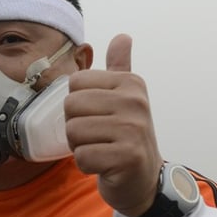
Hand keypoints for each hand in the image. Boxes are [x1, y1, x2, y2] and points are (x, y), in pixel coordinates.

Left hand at [65, 34, 162, 216]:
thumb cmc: (128, 138)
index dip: (78, 106)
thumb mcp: (127, 98)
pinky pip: (83, 157)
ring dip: (81, 148)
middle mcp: (135, 102)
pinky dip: (88, 166)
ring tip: (102, 151)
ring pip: (74, 132)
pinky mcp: (127, 157)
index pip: (75, 83)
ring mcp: (133, 129)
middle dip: (76, 128)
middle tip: (98, 138)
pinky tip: (105, 166)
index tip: (99, 118)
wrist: (145, 180)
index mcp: (131, 83)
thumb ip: (121, 67)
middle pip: (71, 107)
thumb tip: (123, 36)